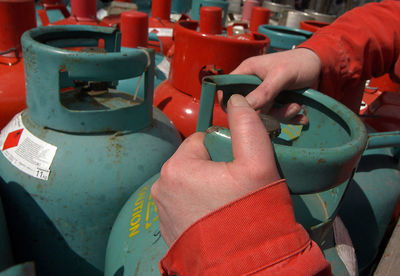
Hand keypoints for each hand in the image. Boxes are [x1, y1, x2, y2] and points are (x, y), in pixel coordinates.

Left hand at [151, 94, 280, 245]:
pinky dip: (198, 206)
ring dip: (206, 188)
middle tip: (235, 189)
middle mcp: (160, 187)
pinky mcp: (166, 227)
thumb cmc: (250, 213)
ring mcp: (161, 210)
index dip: (225, 150)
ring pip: (189, 183)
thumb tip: (235, 99)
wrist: (244, 267)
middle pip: (194, 162)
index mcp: (177, 167)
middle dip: (214, 169)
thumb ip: (247, 125)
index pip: (201, 140)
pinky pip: (183, 204)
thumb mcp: (258, 164)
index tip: (238, 168)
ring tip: (226, 206)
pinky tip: (215, 219)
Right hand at [230, 48, 320, 123]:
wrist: (320, 67)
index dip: (228, 102)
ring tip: (297, 106)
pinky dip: (290, 119)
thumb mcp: (281, 74)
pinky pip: (276, 118)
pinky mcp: (276, 104)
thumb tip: (247, 107)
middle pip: (247, 107)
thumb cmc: (299, 63)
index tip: (239, 114)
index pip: (227, 88)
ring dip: (283, 115)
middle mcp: (253, 85)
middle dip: (267, 113)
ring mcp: (264, 96)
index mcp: (247, 72)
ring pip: (264, 115)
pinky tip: (301, 115)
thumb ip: (264, 91)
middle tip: (285, 109)